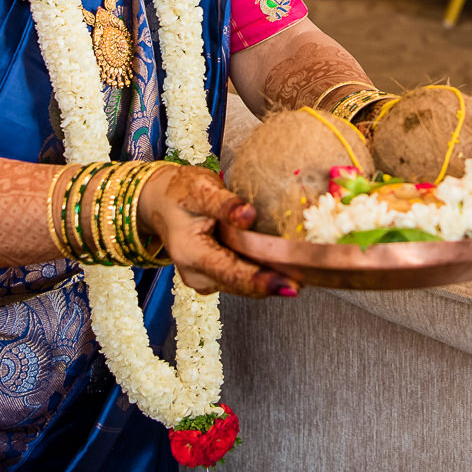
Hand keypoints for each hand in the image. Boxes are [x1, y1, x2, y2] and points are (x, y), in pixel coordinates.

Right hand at [138, 165, 294, 298]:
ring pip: (243, 283)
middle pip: (241, 284)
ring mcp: (204, 279)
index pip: (230, 272)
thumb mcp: (200, 188)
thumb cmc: (180, 191)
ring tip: (306, 273)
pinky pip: (241, 276)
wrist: (160, 201)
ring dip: (270, 279)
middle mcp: (196, 274)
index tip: (290, 284)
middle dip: (274, 283)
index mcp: (190, 253)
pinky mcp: (214, 276)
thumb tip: (248, 216)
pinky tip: (285, 264)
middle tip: (311, 278)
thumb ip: (224, 203)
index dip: (261, 280)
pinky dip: (261, 271)